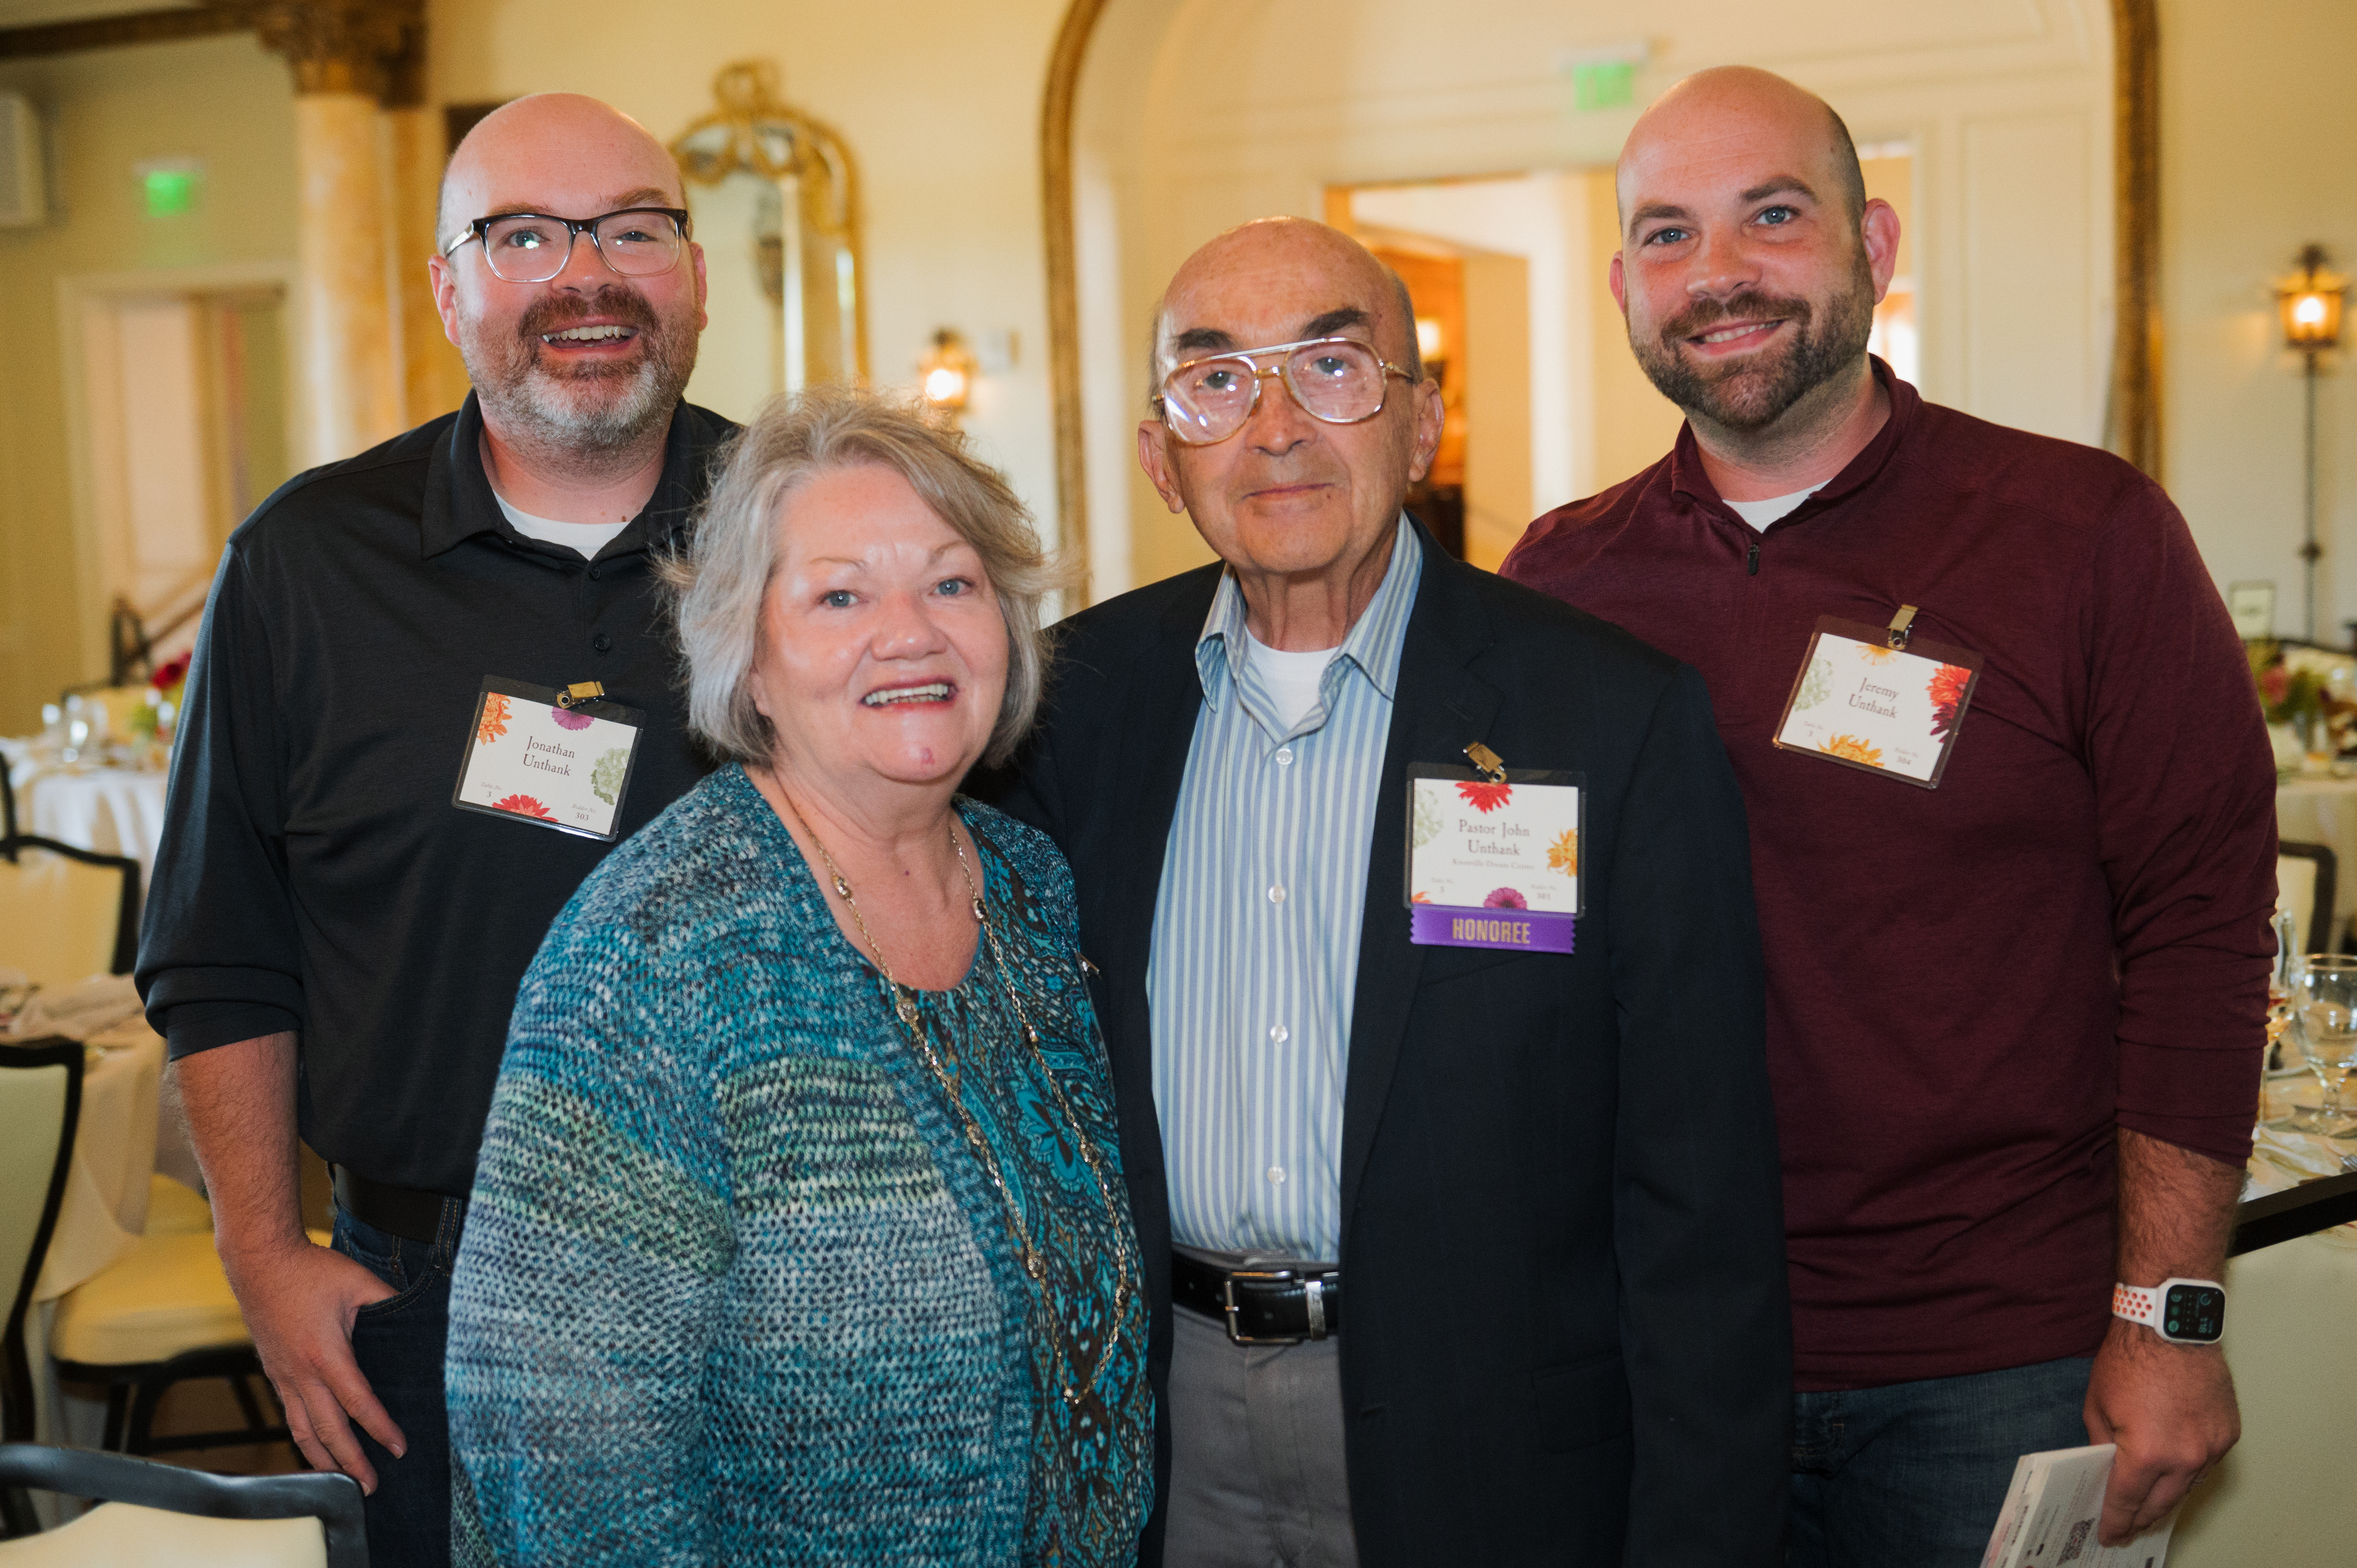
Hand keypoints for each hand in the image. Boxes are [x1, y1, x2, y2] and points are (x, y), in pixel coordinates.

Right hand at [219, 1235, 404, 1491]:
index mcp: (327, 1354)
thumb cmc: (310, 1270)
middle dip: (352, 1462)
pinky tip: (315, 1449)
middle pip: (329, 1430)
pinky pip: (289, 1415)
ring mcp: (283, 1376)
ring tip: (342, 1482)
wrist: (260, 1262)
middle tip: (371, 1487)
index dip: (380, 1429)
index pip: (359, 1403)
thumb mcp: (359, 1281)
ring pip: (303, 1430)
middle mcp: (301, 1373)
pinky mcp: (273, 1373)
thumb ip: (389, 1303)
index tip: (398, 1448)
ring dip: (324, 1459)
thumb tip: (417, 1315)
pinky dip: (303, 1438)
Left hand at [2083, 1316, 2238, 1544]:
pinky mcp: (2228, 1434)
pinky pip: (2206, 1464)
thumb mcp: (2098, 1405)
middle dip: (2141, 1518)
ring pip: (2187, 1487)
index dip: (2116, 1521)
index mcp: (2148, 1453)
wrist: (2171, 1327)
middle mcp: (2185, 1457)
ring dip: (2167, 1495)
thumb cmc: (2130, 1359)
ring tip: (2149, 1504)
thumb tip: (2107, 1468)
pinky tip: (2174, 1472)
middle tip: (2128, 1527)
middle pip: (2161, 1503)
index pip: (2128, 1501)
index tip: (2110, 1535)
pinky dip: (2188, 1470)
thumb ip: (2102, 1443)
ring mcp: (2211, 1447)